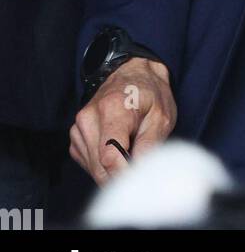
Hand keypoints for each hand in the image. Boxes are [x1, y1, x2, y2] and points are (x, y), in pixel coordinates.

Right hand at [69, 57, 175, 184]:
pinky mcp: (76, 137)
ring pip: (94, 169)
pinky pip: (89, 164)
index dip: (125, 175)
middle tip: (140, 164)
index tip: (140, 179)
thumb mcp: (161, 116)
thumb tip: (140, 174)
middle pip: (100, 167)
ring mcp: (78, 127)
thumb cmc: (149, 93)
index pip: (110, 157)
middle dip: (121, 174)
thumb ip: (150, 145)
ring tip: (131, 150)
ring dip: (113, 170)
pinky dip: (104, 165)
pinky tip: (118, 149)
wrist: (132, 72)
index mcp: (112, 109)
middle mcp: (89, 117)